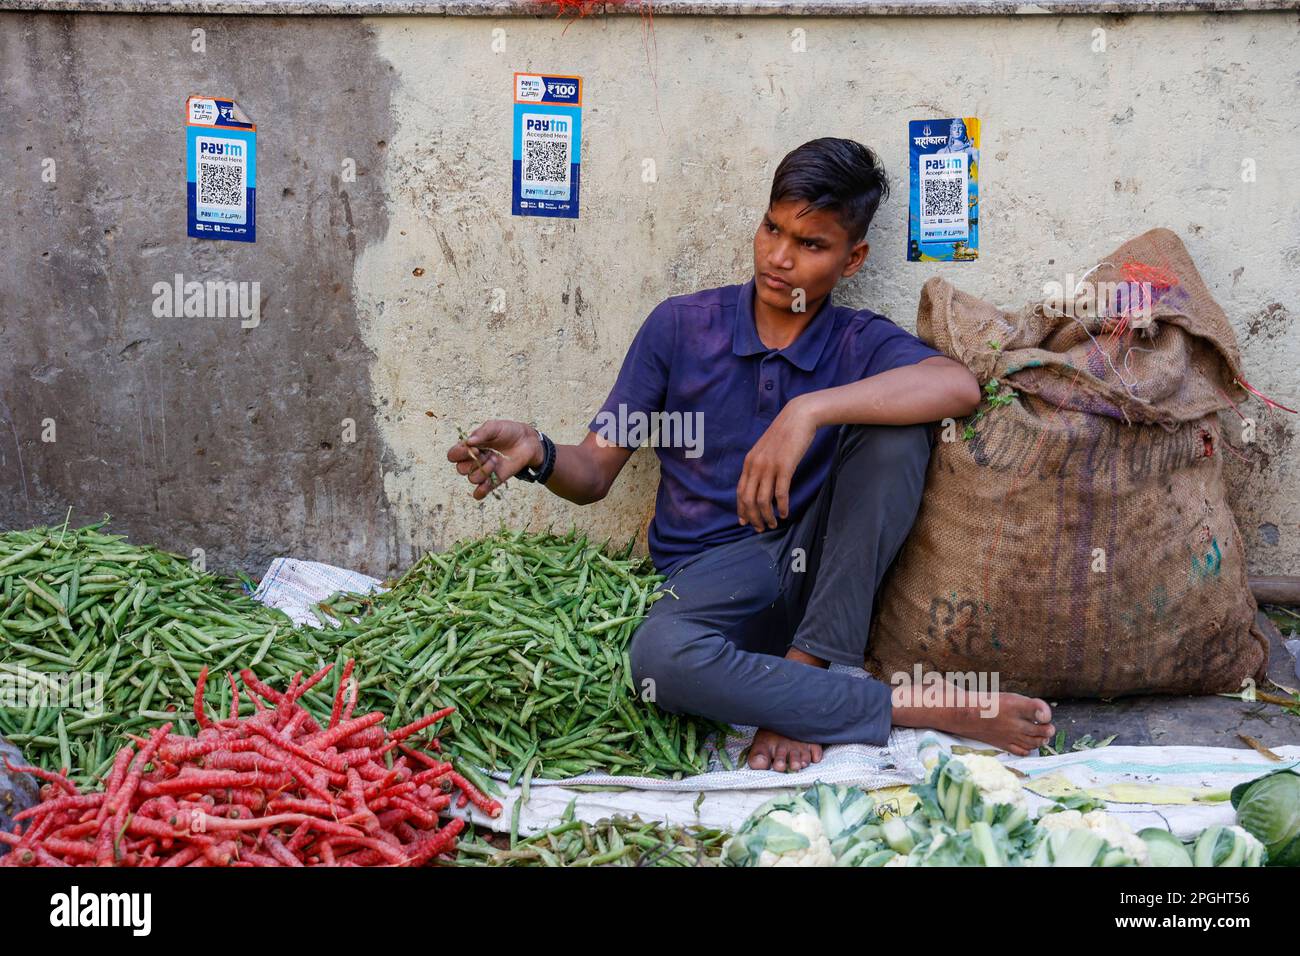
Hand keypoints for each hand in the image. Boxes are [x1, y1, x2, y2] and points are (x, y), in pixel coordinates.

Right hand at [446, 420, 542, 500]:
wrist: (527, 441)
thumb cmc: (508, 431)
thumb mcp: (495, 427)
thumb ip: (482, 433)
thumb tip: (469, 442)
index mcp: (469, 447)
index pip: (453, 455)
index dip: (460, 454)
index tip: (475, 448)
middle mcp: (473, 460)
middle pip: (461, 469)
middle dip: (474, 462)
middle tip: (488, 454)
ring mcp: (483, 471)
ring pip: (472, 479)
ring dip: (484, 470)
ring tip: (496, 460)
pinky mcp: (494, 481)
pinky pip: (480, 493)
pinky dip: (481, 491)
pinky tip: (489, 481)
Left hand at [736, 398, 816, 531]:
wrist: (798, 416)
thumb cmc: (785, 434)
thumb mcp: (765, 449)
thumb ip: (760, 465)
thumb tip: (760, 483)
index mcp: (749, 462)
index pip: (740, 491)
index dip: (741, 509)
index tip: (744, 521)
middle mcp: (756, 465)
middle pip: (749, 499)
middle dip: (753, 517)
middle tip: (761, 528)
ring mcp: (769, 466)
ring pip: (763, 500)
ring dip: (767, 516)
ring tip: (773, 524)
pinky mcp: (785, 466)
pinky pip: (780, 493)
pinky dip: (782, 506)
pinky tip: (785, 514)